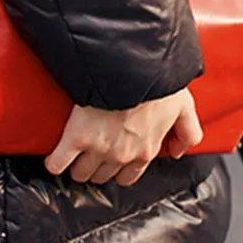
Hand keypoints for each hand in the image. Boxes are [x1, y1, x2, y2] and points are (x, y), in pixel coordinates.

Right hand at [43, 89, 201, 186]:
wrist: (130, 66)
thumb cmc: (157, 82)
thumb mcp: (184, 106)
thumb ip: (188, 132)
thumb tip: (179, 152)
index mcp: (146, 150)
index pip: (129, 176)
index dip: (119, 169)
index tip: (113, 160)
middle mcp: (123, 155)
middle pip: (103, 176)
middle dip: (97, 168)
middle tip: (92, 155)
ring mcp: (98, 148)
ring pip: (82, 173)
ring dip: (77, 167)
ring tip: (73, 156)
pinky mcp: (76, 137)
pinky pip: (59, 163)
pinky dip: (55, 163)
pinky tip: (55, 160)